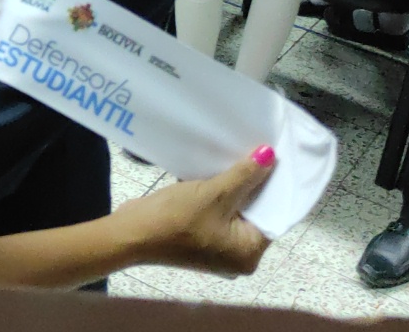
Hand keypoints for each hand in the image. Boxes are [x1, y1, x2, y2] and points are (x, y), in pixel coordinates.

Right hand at [119, 151, 275, 275]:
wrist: (130, 234)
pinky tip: (221, 172)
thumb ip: (245, 174)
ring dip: (236, 188)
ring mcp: (219, 251)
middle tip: (261, 150)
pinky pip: (221, 215)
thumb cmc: (176, 219)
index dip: (275, 186)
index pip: (274, 216)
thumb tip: (269, 155)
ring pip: (237, 212)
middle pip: (256, 214)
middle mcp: (239, 258)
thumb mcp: (214, 193)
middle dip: (255, 185)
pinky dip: (221, 196)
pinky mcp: (202, 241)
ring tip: (243, 156)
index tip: (278, 156)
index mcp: (249, 255)